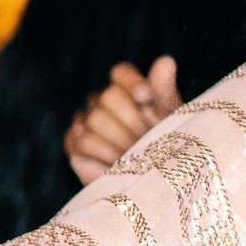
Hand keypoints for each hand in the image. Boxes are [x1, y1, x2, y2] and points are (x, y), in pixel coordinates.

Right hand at [65, 57, 181, 182]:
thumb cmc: (166, 148)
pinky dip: (106, 155)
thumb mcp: (172, 119)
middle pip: (109, 96)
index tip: (146, 98)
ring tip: (137, 155)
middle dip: (133, 121)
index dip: (132, 83)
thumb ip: (164, 90)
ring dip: (122, 141)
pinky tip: (119, 165)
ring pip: (96, 119)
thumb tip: (165, 61)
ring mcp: (85, 121)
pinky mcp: (73, 143)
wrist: (153, 184)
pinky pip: (85, 141)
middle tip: (148, 140)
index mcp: (128, 89)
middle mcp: (102, 101)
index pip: (121, 73)